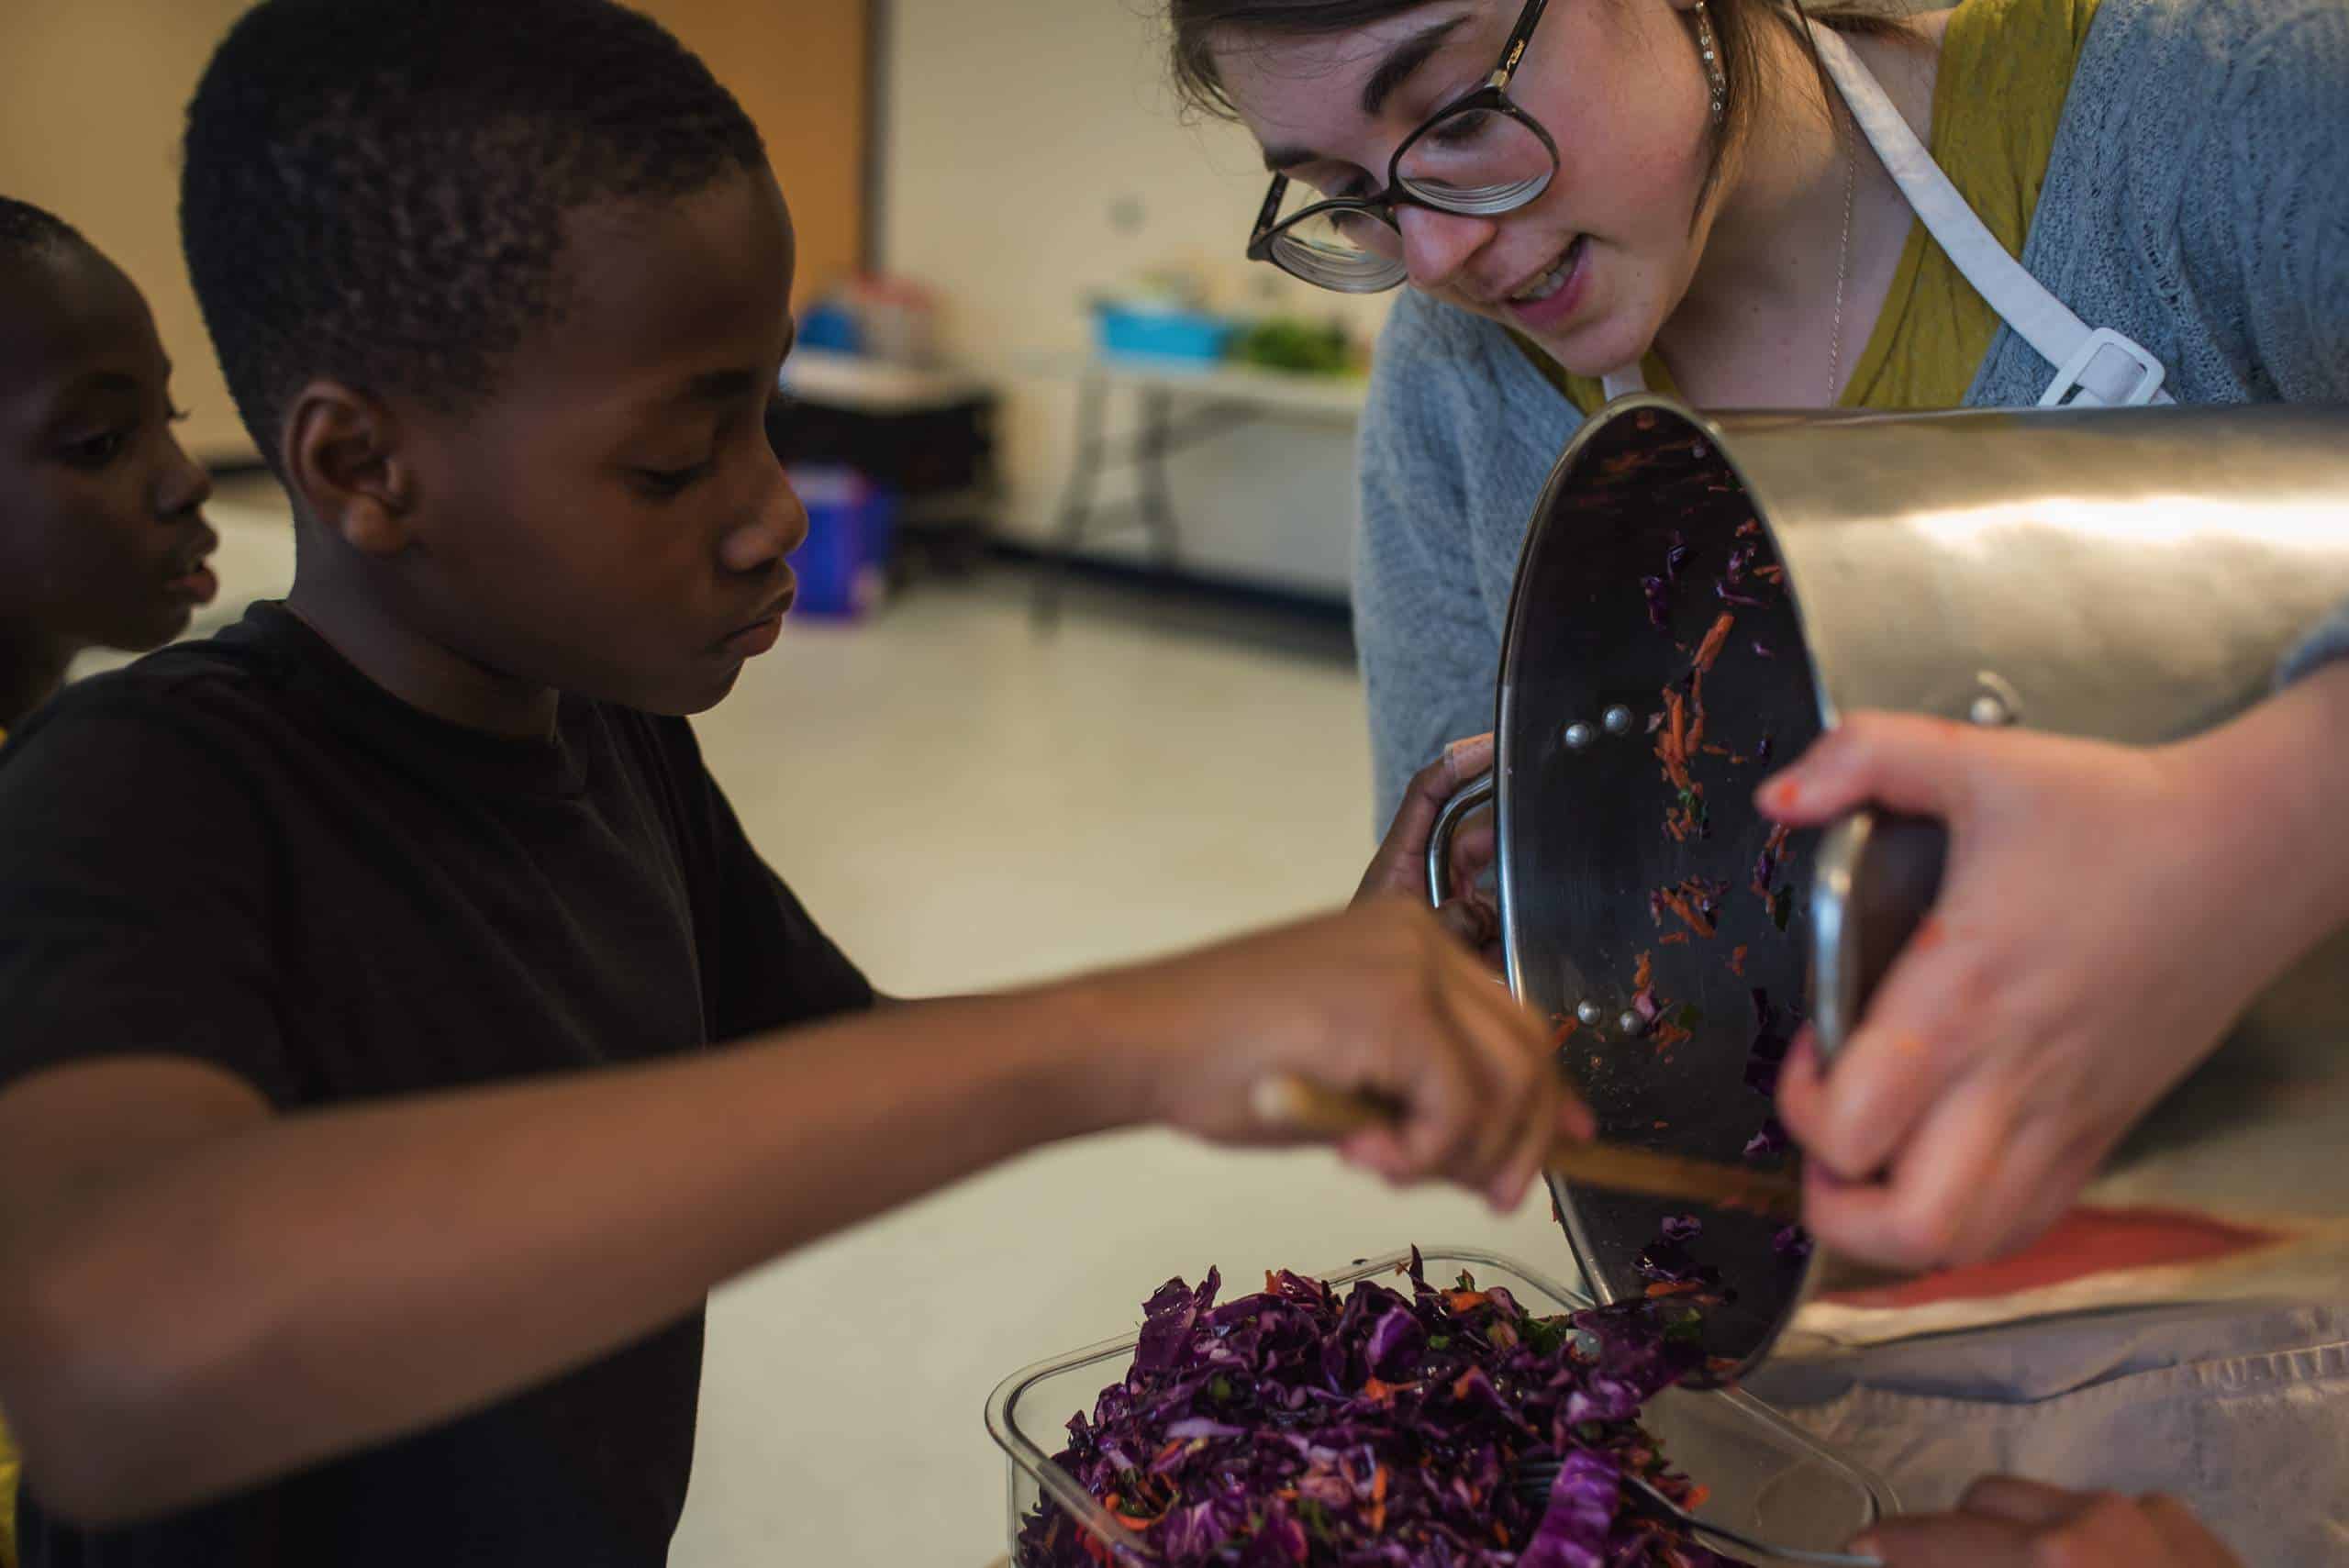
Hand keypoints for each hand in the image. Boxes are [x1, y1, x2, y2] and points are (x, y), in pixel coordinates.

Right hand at [1091, 897, 1591, 1210]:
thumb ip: (1421, 1095)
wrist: (1139, 1041)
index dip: (1551, 1094)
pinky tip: (1359, 1157)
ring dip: (1462, 1155)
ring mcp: (1412, 965)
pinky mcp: (1396, 1006)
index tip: (1572, 1148)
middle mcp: (1422, 937)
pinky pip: (1459, 1106)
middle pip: (1530, 1049)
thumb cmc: (1219, 1064)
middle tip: (1492, 1198)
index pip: (1515, 1020)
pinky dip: (1423, 1154)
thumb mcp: (1345, 1077)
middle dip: (1525, 1139)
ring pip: (1507, 1083)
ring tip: (1385, 1170)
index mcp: (1410, 939)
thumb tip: (1501, 1157)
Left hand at [1358, 734, 1500, 962]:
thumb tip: (1481, 915)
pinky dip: (1500, 945)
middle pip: (1477, 837)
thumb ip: (1444, 925)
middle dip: (1501, 856)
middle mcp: (1427, 870)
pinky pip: (1496, 924)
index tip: (1490, 746)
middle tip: (1514, 876)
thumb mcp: (1400, 940)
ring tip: (1486, 948)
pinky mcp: (1465, 927)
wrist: (1360, 1009)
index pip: (1429, 794)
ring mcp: (1447, 898)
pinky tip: (1492, 967)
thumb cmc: (1357, 967)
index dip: (1458, 764)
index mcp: (1401, 858)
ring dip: (1499, 918)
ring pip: (1495, 887)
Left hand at [1760, 675, 2348, 1269]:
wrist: (2250, 848)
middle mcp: (2010, 1079)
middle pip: (1908, 1226)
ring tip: (1876, 1159)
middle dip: (1835, 1204)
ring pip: (1969, 1244)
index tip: (1810, 1047)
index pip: (1850, 1129)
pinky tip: (1944, 1158)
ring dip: (1898, 1224)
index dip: (1798, 1107)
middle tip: (1825, 1136)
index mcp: (1961, 1000)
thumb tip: (1778, 797)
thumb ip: (1862, 755)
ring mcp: (2064, 1117)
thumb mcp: (1977, 756)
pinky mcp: (2104, 1128)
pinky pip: (2028, 1223)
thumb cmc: (2116, 813)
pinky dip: (1969, 1220)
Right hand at [1853, 1477, 2239, 1565]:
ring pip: (2048, 1504)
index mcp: (2046, 1558)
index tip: (1854, 1551)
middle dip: (1953, 1537)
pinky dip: (2084, 1545)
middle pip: (1984, 1500)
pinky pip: (2111, 1517)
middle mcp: (2092, 1518)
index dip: (1885, 1545)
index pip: (1933, 1539)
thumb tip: (1906, 1567)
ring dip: (2020, 1540)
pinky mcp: (2191, 1529)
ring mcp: (2149, 1515)